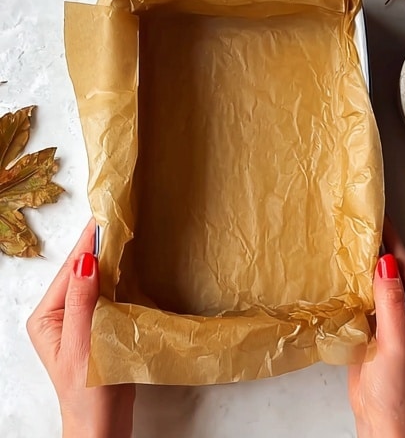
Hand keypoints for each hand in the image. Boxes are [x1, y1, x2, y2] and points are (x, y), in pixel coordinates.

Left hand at [26, 220, 134, 437]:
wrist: (102, 426)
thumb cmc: (89, 392)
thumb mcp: (83, 343)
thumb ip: (83, 300)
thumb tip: (85, 260)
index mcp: (47, 316)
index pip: (71, 268)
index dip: (89, 240)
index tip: (107, 212)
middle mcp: (59, 313)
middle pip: (82, 269)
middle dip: (101, 244)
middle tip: (125, 213)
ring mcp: (77, 318)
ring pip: (97, 278)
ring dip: (113, 257)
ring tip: (131, 229)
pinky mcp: (96, 324)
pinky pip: (108, 291)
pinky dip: (120, 275)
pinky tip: (134, 262)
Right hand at [348, 221, 404, 437]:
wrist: (382, 426)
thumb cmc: (397, 394)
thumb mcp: (395, 344)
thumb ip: (391, 303)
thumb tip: (386, 265)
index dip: (392, 242)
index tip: (378, 219)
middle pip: (398, 271)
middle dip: (381, 247)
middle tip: (362, 222)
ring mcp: (400, 321)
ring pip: (385, 283)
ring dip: (370, 265)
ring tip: (354, 240)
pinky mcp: (383, 330)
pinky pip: (373, 299)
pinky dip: (362, 284)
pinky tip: (350, 274)